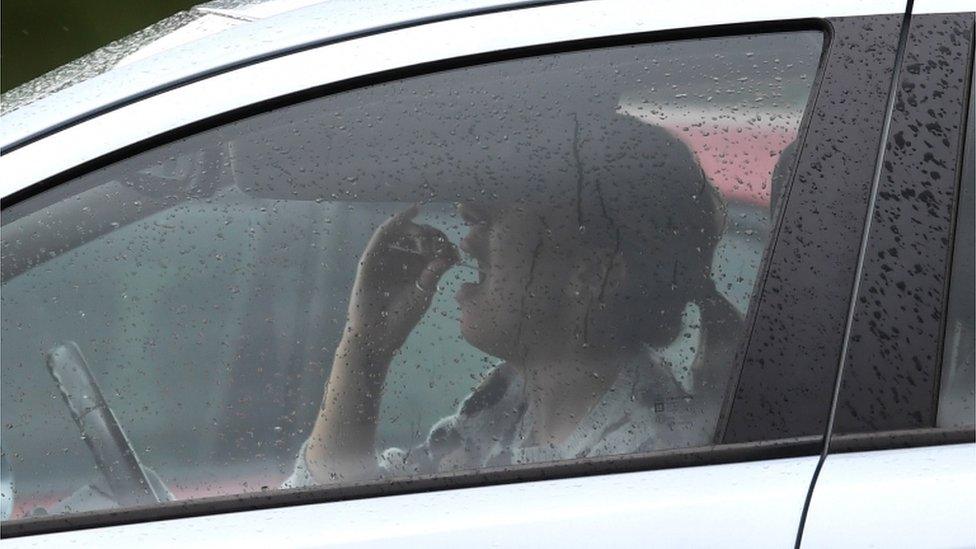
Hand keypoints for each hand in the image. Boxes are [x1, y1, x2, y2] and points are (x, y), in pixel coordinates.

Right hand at [343, 204, 458, 356]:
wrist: (377, 336)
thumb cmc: (401, 318)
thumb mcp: (423, 293)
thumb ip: (434, 273)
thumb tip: (449, 256)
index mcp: (413, 268)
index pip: (428, 247)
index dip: (441, 243)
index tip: (454, 247)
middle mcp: (398, 260)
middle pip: (415, 236)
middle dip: (430, 234)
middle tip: (439, 241)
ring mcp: (383, 258)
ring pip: (400, 232)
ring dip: (415, 228)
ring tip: (425, 235)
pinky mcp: (370, 259)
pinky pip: (383, 235)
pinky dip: (396, 221)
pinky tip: (410, 213)